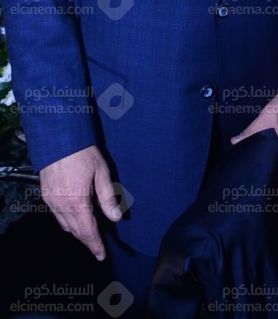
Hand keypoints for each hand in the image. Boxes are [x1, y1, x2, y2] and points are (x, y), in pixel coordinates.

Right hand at [39, 145, 121, 259]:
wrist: (58, 139)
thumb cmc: (83, 153)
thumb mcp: (101, 172)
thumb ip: (108, 197)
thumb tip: (116, 218)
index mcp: (77, 202)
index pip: (87, 231)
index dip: (95, 244)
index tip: (101, 255)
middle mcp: (61, 206)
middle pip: (75, 231)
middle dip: (87, 241)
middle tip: (97, 247)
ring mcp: (51, 202)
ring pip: (64, 225)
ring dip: (77, 231)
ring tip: (89, 233)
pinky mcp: (46, 195)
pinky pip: (57, 216)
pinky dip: (67, 221)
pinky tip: (76, 217)